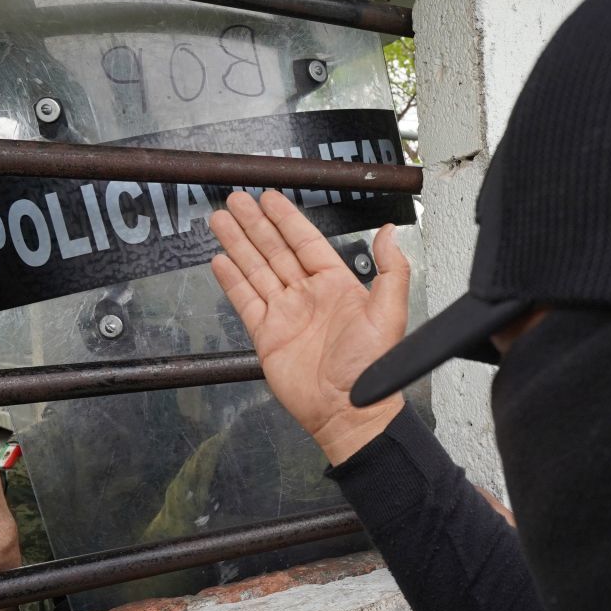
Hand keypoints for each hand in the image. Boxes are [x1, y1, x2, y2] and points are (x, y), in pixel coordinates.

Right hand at [210, 190, 408, 463]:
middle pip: (275, 250)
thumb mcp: (389, 313)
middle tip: (235, 200)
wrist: (348, 412)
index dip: (286, 219)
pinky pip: (245, 301)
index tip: (270, 198)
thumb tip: (389, 232)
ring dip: (238, 244)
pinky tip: (220, 261)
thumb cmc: (371, 367)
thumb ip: (390, 270)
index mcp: (337, 285)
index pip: (305, 242)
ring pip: (256, 270)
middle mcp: (308, 295)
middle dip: (254, 224)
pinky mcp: (266, 336)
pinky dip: (231, 280)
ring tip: (220, 219)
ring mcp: (285, 314)